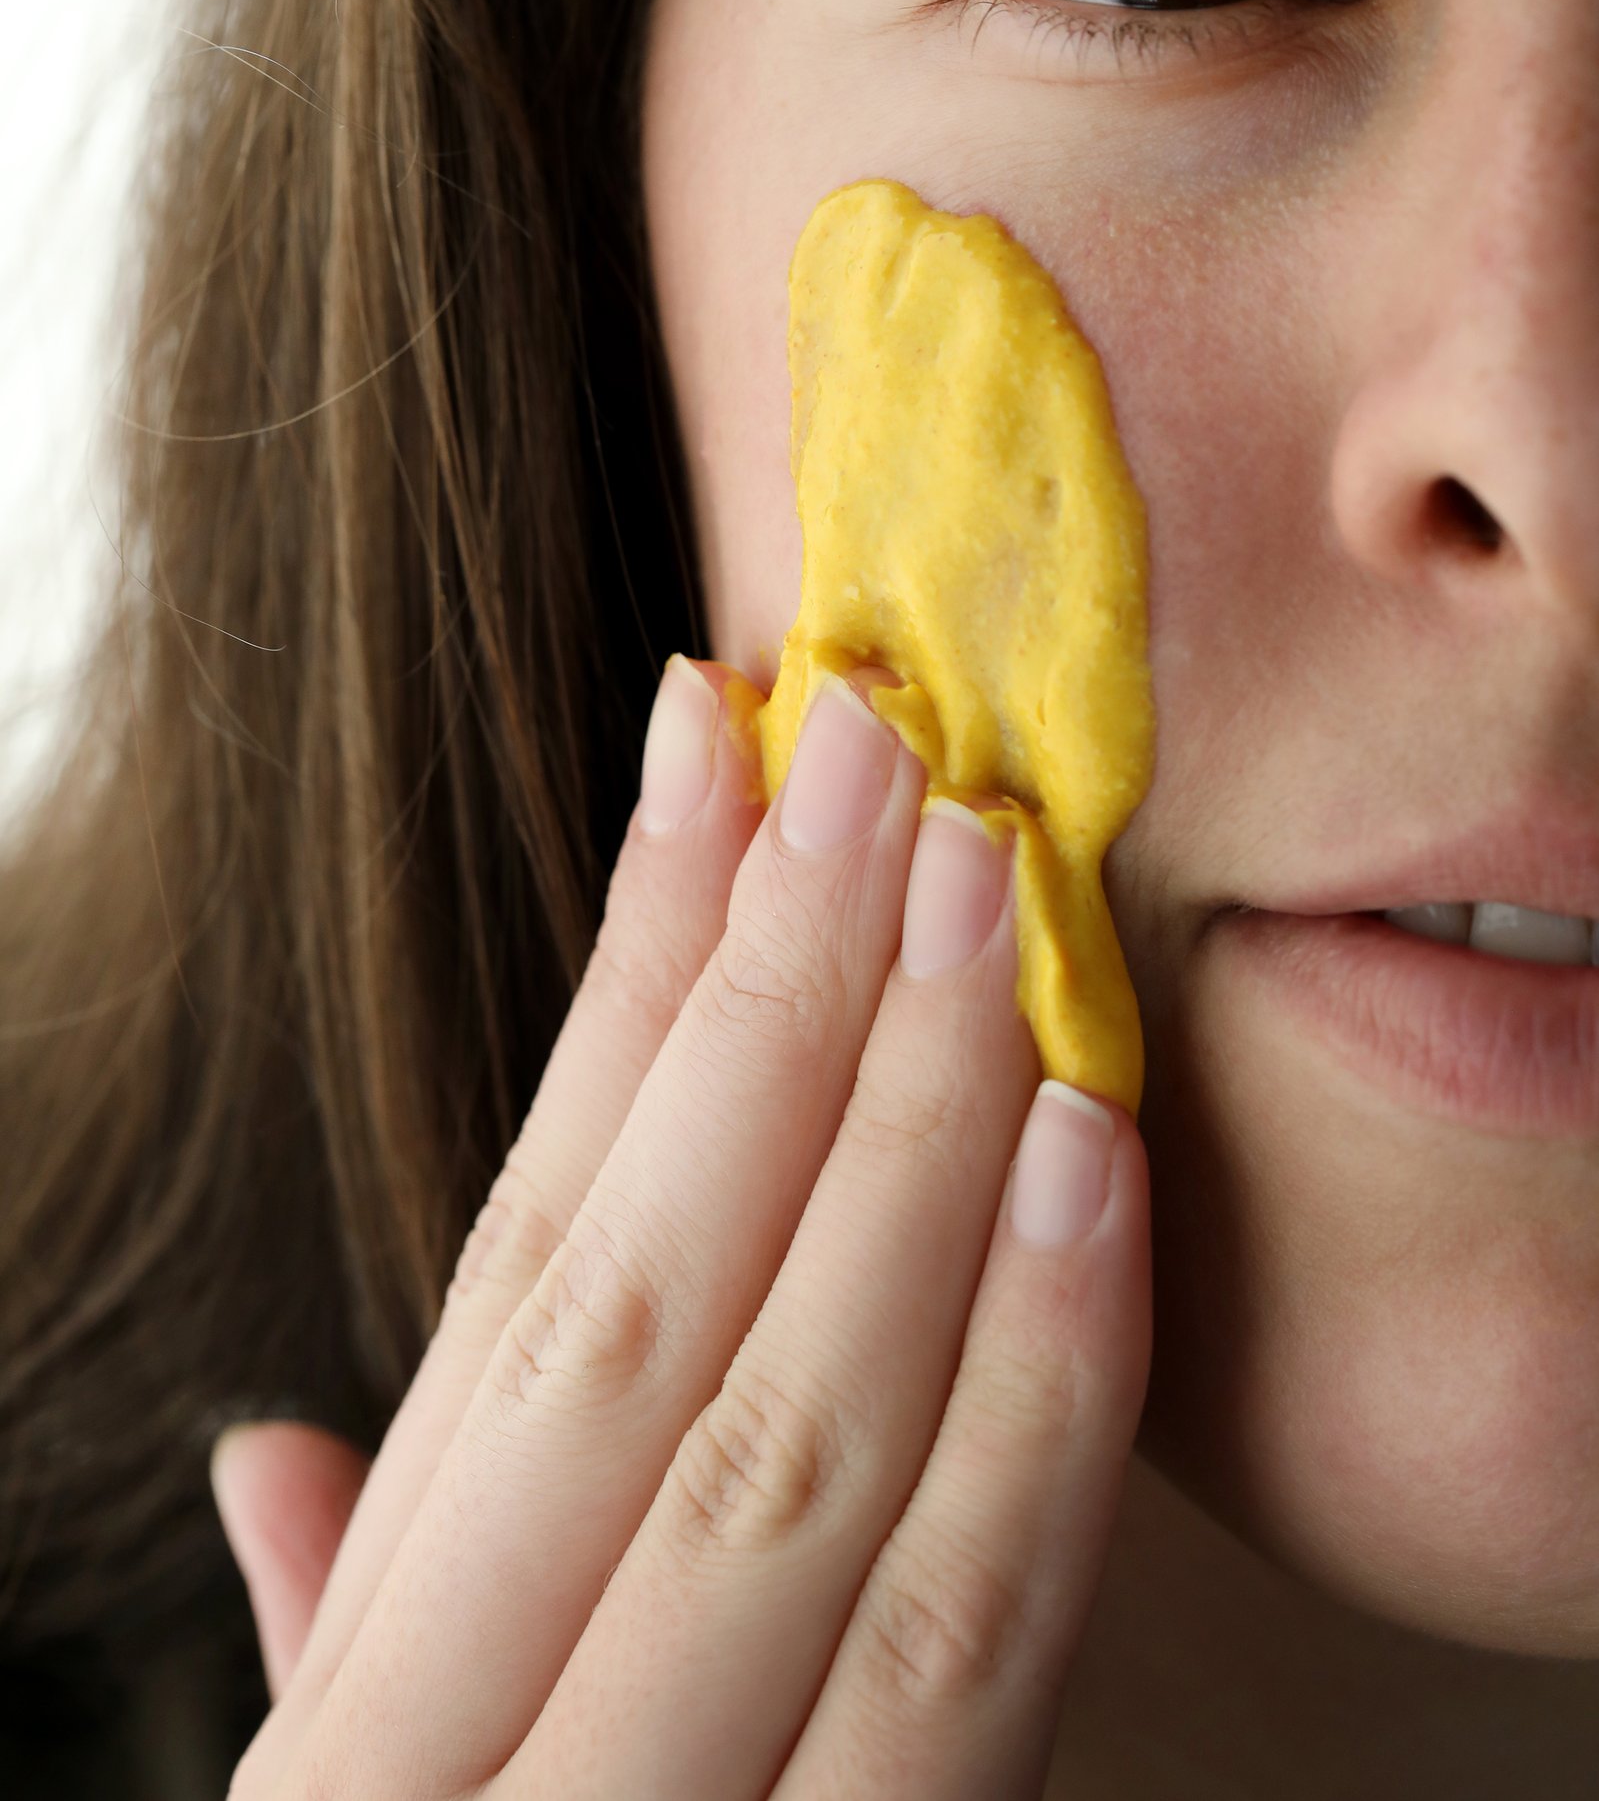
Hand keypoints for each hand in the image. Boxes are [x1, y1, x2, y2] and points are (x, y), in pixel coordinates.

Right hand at [213, 657, 1150, 1798]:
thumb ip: (346, 1631)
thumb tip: (264, 1454)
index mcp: (367, 1703)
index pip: (515, 1274)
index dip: (619, 984)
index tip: (707, 745)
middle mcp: (478, 1755)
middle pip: (645, 1306)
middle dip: (775, 997)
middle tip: (882, 749)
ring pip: (800, 1437)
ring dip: (909, 1135)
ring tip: (991, 899)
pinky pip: (962, 1651)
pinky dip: (1039, 1397)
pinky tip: (1093, 1170)